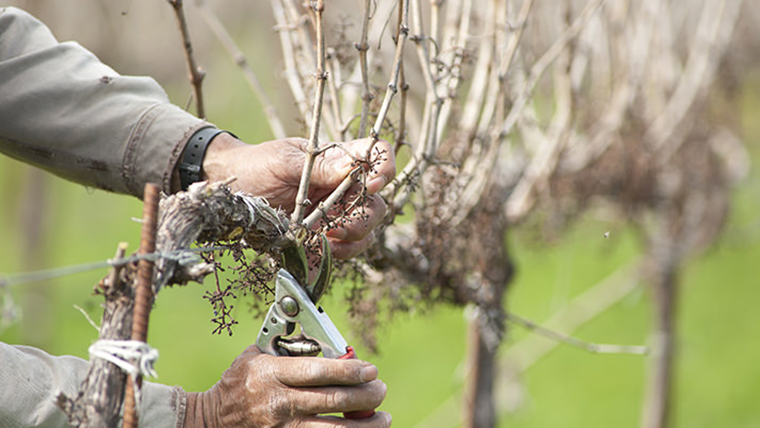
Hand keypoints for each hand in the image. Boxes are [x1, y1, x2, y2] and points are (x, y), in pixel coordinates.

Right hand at [184, 345, 391, 427]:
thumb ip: (289, 346)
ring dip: (365, 425)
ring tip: (383, 418)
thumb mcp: (256, 354)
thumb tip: (327, 339)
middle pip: (333, 400)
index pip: (319, 371)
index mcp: (272, 373)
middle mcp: (278, 402)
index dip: (350, 370)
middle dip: (365, 395)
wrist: (211, 420)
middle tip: (381, 389)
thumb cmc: (239, 382)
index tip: (371, 369)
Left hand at [201, 134, 395, 258]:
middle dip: (365, 217)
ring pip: (366, 228)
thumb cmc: (257, 167)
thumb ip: (319, 167)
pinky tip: (322, 249)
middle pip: (376, 201)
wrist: (232, 193)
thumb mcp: (284, 162)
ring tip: (328, 239)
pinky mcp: (325, 235)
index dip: (384, 167)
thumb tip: (353, 167)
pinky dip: (340, 252)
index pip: (376, 155)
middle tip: (340, 226)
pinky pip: (347, 248)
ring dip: (354, 238)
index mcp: (338, 159)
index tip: (373, 183)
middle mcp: (343, 186)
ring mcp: (336, 212)